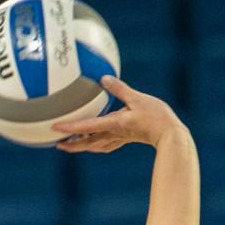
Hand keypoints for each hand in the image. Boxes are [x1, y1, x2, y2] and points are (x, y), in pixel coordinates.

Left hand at [50, 75, 185, 151]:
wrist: (171, 135)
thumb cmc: (155, 117)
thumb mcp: (137, 98)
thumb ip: (119, 88)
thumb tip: (103, 78)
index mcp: (112, 124)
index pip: (85, 126)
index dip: (68, 127)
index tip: (54, 129)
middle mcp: (113, 133)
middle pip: (87, 142)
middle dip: (72, 145)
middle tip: (57, 144)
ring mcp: (120, 138)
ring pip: (95, 145)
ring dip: (82, 146)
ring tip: (72, 145)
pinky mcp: (127, 138)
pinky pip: (106, 144)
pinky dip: (97, 145)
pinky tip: (97, 143)